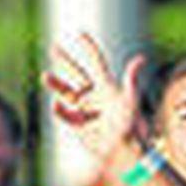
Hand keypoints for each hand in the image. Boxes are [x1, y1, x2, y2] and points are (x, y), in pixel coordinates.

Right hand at [43, 32, 147, 162]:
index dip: (88, 48)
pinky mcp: (78, 125)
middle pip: (77, 74)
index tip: (80, 34)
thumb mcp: (130, 100)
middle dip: (65, 61)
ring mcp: (85, 109)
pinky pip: (65, 113)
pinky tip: (56, 105)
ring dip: (56, 83)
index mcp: (107, 86)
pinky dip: (59, 109)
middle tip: (54, 47)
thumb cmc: (129, 126)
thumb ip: (130, 79)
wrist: (121, 151)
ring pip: (67, 92)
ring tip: (45, 76)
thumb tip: (140, 58)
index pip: (96, 62)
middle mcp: (95, 95)